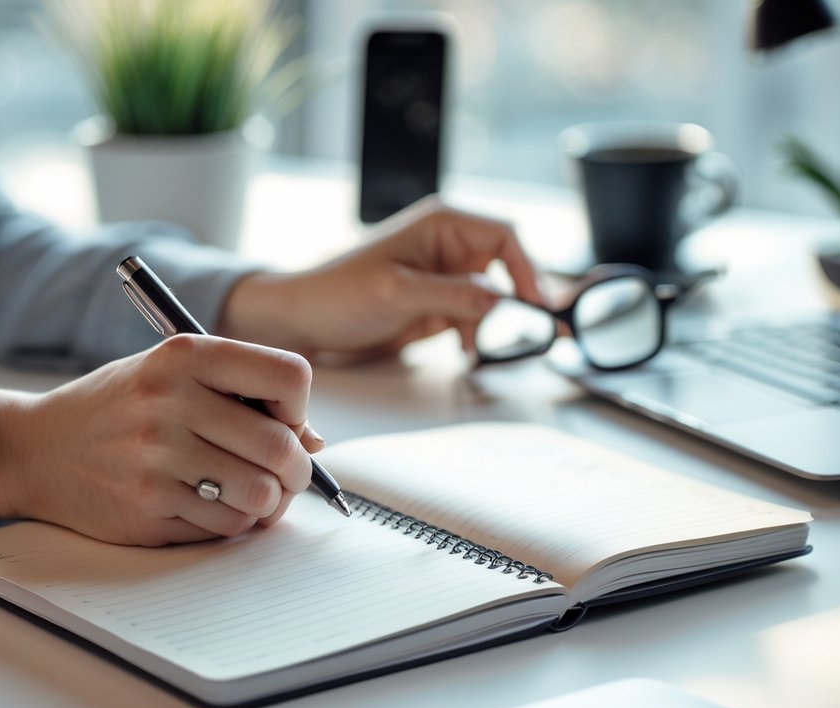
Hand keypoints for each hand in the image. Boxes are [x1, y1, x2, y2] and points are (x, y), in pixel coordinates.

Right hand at [0, 335, 321, 545]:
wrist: (36, 449)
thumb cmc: (121, 407)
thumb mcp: (173, 374)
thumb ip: (242, 394)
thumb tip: (313, 443)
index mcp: (185, 357)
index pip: (288, 376)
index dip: (300, 407)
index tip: (286, 422)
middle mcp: (170, 404)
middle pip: (281, 448)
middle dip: (297, 470)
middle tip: (286, 474)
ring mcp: (156, 461)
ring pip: (260, 496)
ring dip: (268, 502)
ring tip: (250, 492)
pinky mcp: (146, 510)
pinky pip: (225, 527)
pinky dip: (232, 523)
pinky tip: (212, 504)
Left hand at [219, 197, 542, 362]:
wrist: (303, 321)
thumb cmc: (338, 292)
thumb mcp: (398, 292)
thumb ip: (453, 294)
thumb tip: (500, 299)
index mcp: (441, 224)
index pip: (504, 237)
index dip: (527, 268)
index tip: (536, 304)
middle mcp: (447, 246)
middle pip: (505, 266)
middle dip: (516, 298)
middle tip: (536, 329)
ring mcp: (442, 278)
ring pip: (491, 297)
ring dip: (492, 322)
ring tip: (480, 345)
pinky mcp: (434, 306)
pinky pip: (472, 318)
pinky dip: (475, 335)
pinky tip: (465, 350)